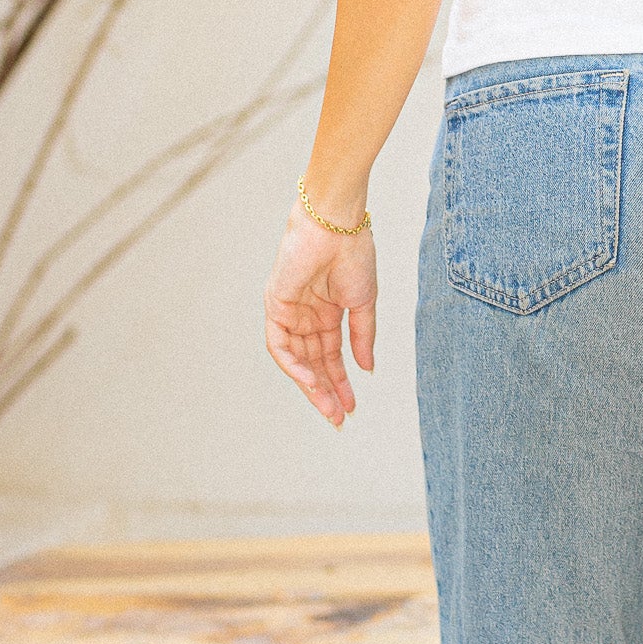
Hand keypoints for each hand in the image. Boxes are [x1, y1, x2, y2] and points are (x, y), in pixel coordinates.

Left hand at [264, 207, 377, 425]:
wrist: (337, 225)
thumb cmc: (354, 254)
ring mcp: (290, 312)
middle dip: (326, 391)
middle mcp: (307, 316)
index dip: (341, 382)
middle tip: (339, 418)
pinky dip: (294, 366)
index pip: (330, 356)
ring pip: (297, 359)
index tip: (352, 407)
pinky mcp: (275, 305)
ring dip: (312, 385)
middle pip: (313, 363)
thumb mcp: (364, 303)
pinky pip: (280, 345)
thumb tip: (367, 369)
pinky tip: (312, 382)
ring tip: (330, 407)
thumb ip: (363, 337)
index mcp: (328, 313)